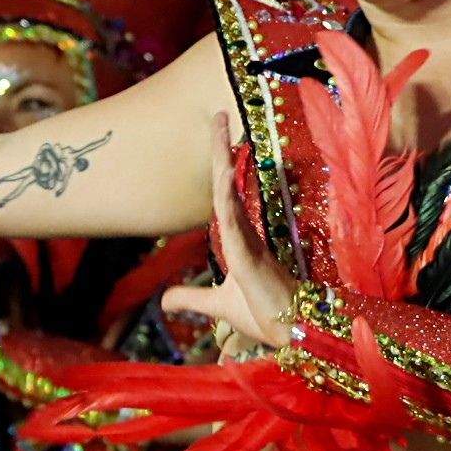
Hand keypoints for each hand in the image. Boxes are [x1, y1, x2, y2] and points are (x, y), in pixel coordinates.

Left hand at [160, 124, 296, 347]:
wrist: (287, 335)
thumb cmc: (261, 316)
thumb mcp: (215, 307)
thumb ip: (190, 300)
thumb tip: (163, 303)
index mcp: (238, 238)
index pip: (224, 194)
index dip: (220, 166)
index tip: (218, 135)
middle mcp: (245, 234)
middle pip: (228, 185)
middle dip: (221, 150)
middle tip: (216, 115)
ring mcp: (248, 243)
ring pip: (231, 196)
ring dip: (223, 164)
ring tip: (218, 131)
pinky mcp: (250, 259)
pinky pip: (235, 223)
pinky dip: (227, 199)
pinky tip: (222, 176)